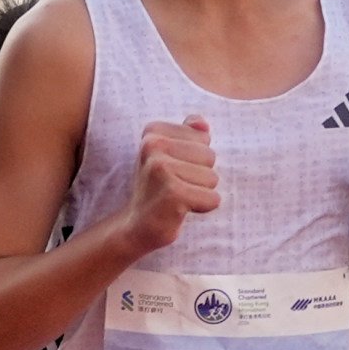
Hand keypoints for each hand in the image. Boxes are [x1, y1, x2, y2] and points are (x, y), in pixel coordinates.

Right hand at [121, 118, 222, 254]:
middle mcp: (153, 145)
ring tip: (176, 198)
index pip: (203, 138)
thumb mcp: (168, 156)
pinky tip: (180, 210)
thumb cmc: (157, 188)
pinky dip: (202, 208)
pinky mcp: (172, 192)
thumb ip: (187, 134)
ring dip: (200, 193)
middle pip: (210, 156)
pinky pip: (212, 198)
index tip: (173, 171)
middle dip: (199, 176)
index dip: (195, 159)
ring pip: (212, 178)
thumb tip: (203, 123)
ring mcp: (161, 168)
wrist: (136, 226)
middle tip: (174, 187)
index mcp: (153, 131)